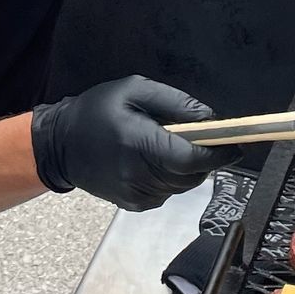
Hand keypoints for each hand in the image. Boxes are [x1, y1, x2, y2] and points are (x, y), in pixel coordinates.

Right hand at [30, 75, 215, 210]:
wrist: (59, 145)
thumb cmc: (95, 111)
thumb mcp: (133, 89)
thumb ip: (174, 101)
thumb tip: (208, 117)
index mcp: (137, 143)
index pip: (191, 159)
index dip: (218, 154)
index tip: (235, 144)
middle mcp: (137, 174)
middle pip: (192, 174)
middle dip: (205, 158)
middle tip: (203, 138)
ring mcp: (135, 193)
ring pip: (183, 186)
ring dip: (189, 168)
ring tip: (171, 145)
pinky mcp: (134, 204)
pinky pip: (169, 193)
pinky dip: (172, 178)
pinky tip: (155, 160)